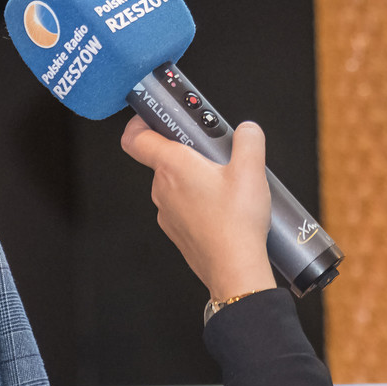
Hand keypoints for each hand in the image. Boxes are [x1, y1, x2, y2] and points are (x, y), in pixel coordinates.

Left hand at [120, 115, 275, 301]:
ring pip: (174, 183)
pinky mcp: (176, 231)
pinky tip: (223, 208)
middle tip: (213, 152)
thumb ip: (248, 139)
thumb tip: (246, 130)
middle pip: (163, 158)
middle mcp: (162, 188)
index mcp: (173, 166)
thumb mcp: (251, 169)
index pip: (135, 138)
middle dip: (187, 150)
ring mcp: (166, 212)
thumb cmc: (237, 223)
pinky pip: (181, 206)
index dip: (139, 122)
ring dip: (194, 177)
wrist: (235, 269)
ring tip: (225, 183)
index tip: (153, 116)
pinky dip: (197, 201)